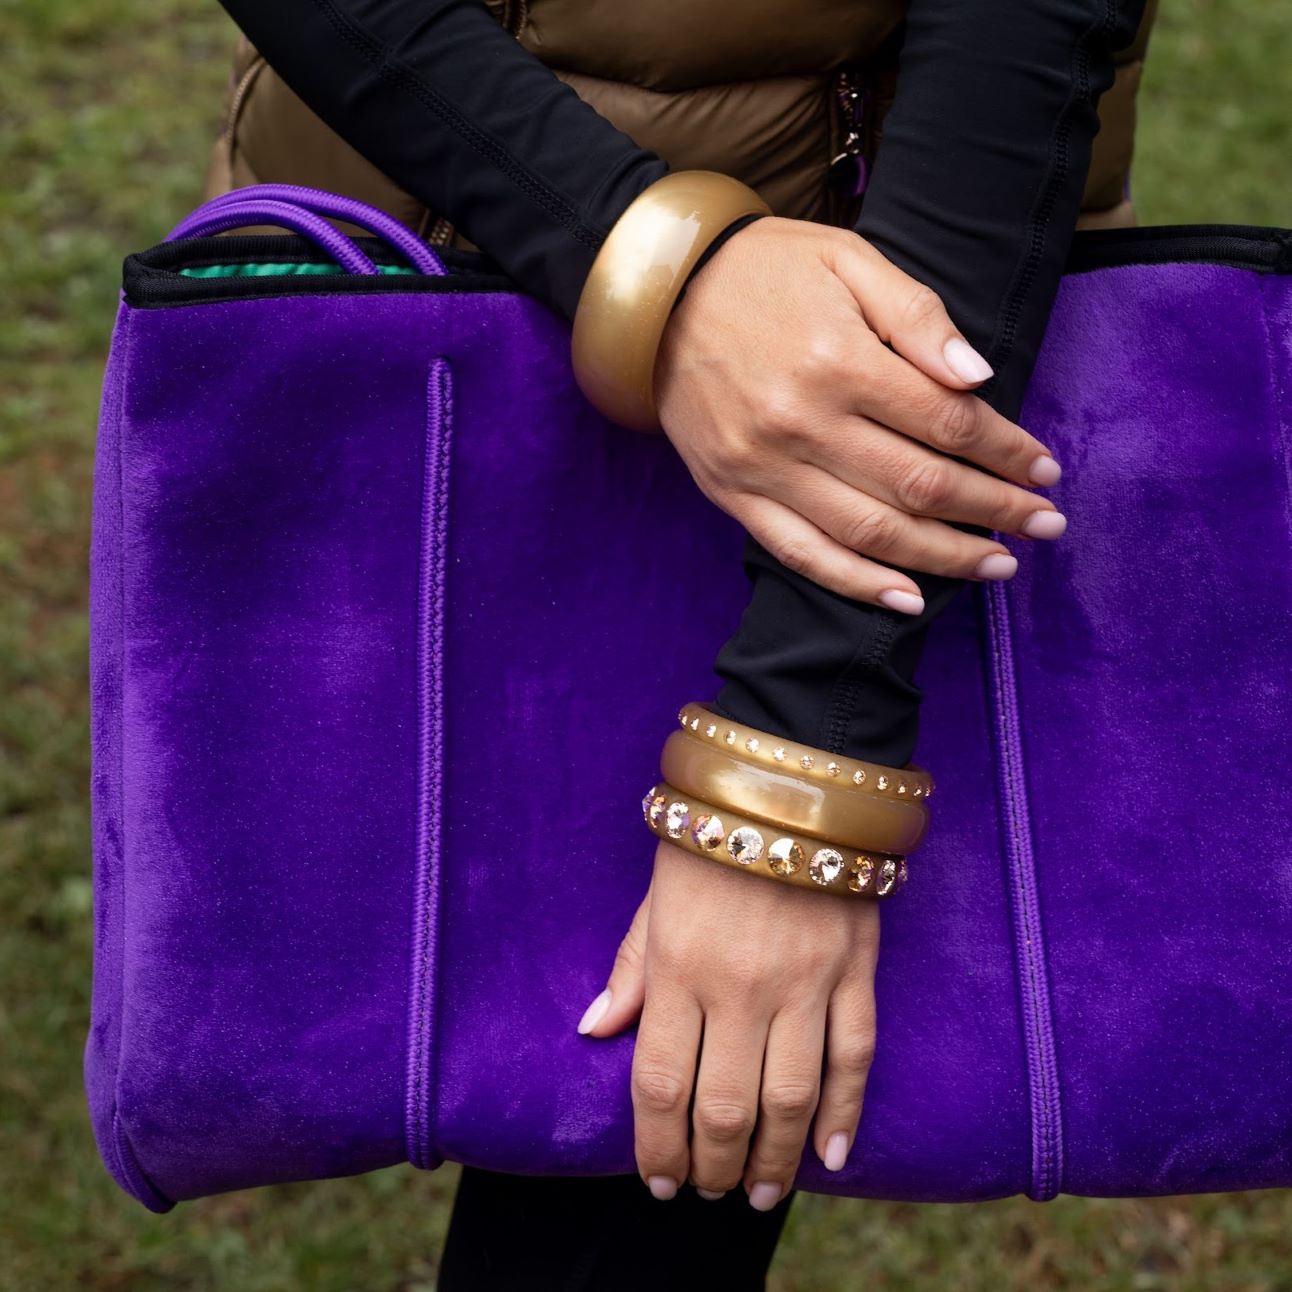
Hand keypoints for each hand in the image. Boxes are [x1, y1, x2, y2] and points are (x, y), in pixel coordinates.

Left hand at [576, 839, 879, 1207]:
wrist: (792, 781)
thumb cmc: (710, 838)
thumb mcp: (654, 896)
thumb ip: (631, 968)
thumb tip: (596, 1033)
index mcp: (680, 967)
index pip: (661, 1084)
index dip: (656, 1147)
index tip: (658, 1181)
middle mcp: (740, 987)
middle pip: (726, 1108)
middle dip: (713, 1167)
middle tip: (709, 1191)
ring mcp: (806, 982)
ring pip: (791, 1099)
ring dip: (775, 1162)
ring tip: (762, 1194)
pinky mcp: (856, 971)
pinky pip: (854, 1058)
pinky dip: (845, 1114)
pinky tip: (830, 1155)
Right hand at [654, 216, 1065, 613]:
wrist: (658, 298)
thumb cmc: (762, 271)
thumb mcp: (847, 259)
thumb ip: (916, 315)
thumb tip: (978, 377)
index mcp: (839, 359)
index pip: (948, 422)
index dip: (1007, 452)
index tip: (1045, 470)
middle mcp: (803, 423)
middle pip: (921, 485)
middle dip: (995, 510)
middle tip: (1045, 526)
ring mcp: (763, 467)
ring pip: (871, 531)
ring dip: (944, 556)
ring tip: (998, 566)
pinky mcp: (732, 495)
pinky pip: (801, 554)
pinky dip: (858, 584)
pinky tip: (909, 598)